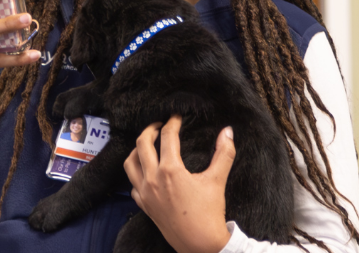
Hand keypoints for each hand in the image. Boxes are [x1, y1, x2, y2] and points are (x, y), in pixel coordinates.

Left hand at [124, 116, 233, 252]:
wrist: (200, 244)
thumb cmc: (209, 213)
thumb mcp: (217, 180)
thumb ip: (223, 153)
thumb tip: (228, 132)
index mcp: (171, 170)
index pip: (167, 136)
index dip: (172, 123)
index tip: (177, 117)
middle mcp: (153, 179)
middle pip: (142, 144)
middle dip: (150, 130)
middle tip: (159, 124)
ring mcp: (145, 193)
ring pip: (130, 163)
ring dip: (137, 150)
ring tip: (147, 144)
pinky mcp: (144, 206)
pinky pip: (132, 184)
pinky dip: (136, 173)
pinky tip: (146, 172)